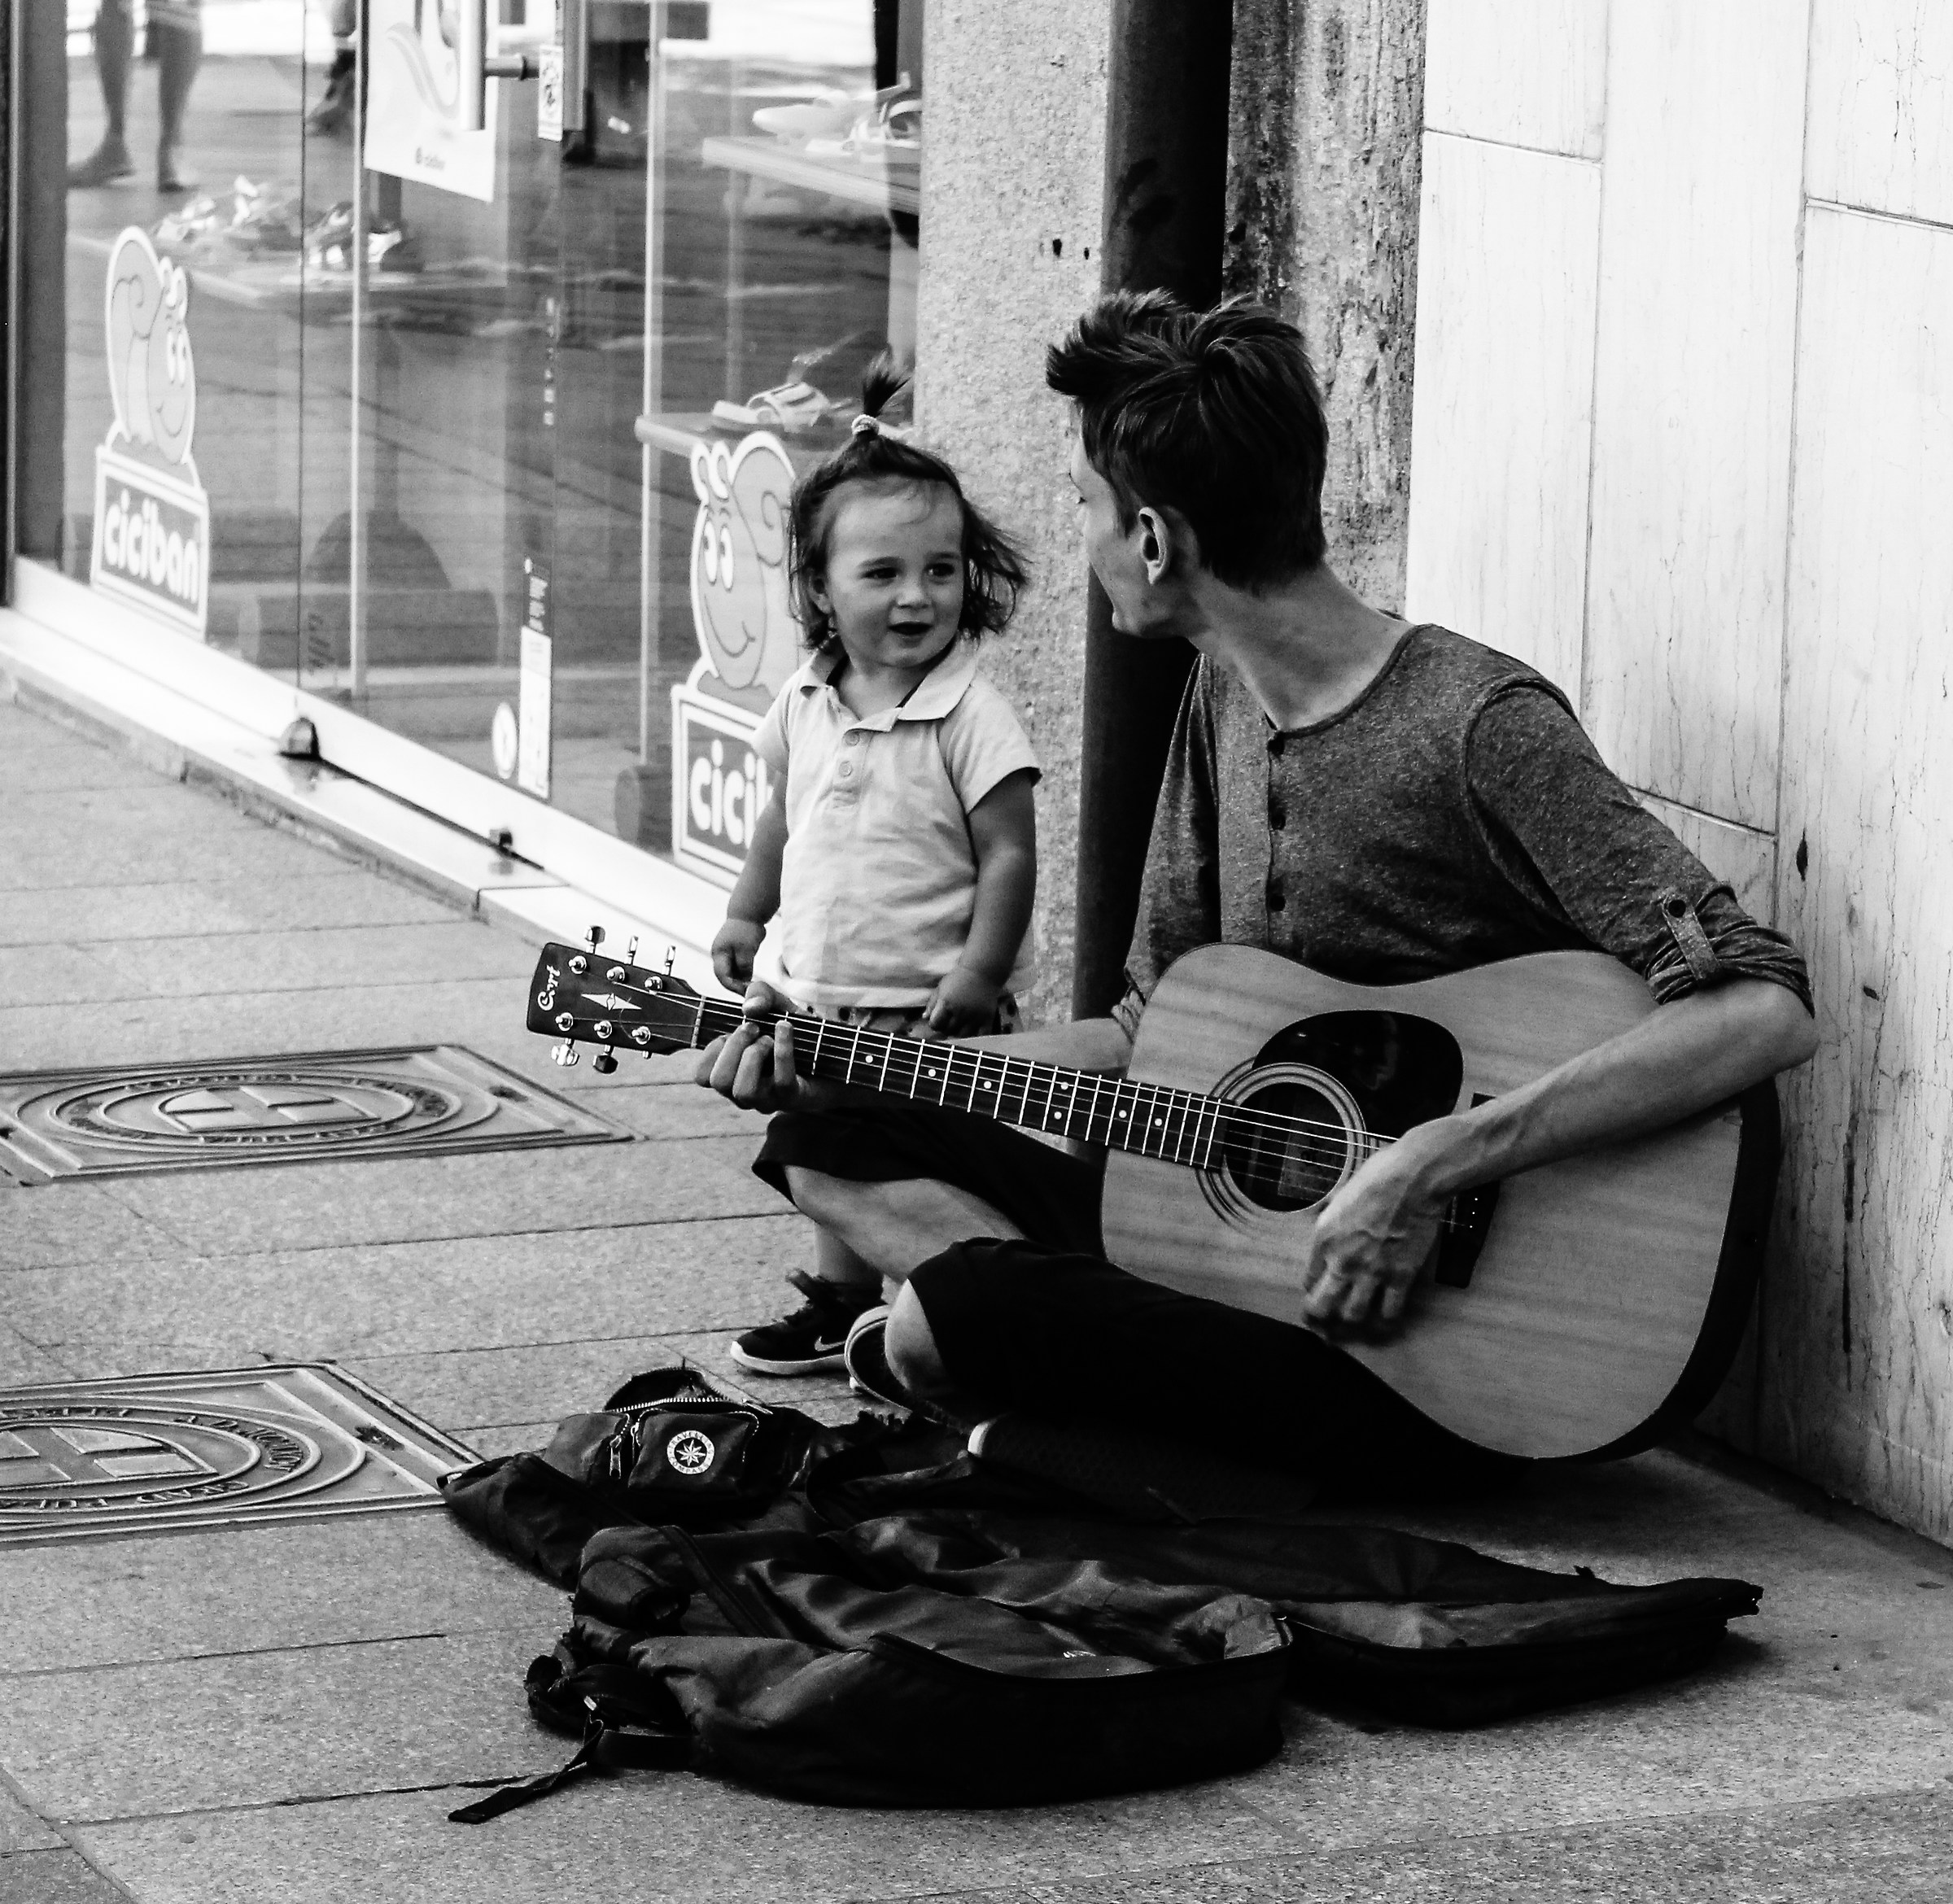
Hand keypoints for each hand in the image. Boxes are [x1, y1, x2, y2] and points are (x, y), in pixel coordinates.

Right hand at [695, 978, 829, 1114]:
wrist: (837, 1053)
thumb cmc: (797, 1033)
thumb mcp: (775, 1004)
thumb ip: (759, 994)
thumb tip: (750, 1008)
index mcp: (732, 1074)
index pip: (701, 1076)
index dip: (711, 1050)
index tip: (731, 1031)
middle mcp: (745, 1091)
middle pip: (718, 1081)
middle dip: (733, 1046)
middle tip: (753, 1029)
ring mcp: (769, 1099)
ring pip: (743, 1090)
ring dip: (754, 1055)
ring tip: (769, 1039)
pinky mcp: (793, 1098)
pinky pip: (781, 1080)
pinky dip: (783, 1049)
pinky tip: (786, 1028)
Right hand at [711, 917, 765, 993]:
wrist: (749, 913)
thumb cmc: (746, 928)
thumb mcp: (747, 949)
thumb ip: (744, 966)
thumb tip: (744, 980)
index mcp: (718, 953)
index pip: (722, 976)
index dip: (733, 986)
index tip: (745, 992)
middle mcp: (719, 954)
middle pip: (724, 976)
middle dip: (735, 985)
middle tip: (747, 993)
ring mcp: (724, 953)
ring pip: (730, 972)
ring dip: (738, 980)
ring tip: (749, 988)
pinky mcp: (732, 952)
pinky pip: (735, 967)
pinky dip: (741, 974)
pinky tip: (750, 979)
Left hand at [925, 964, 1003, 1035]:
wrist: (982, 970)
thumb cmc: (960, 977)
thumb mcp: (942, 987)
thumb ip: (932, 1003)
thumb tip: (924, 1018)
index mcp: (946, 1003)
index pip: (935, 1024)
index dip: (934, 1023)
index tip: (938, 1020)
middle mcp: (960, 1011)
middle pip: (948, 1031)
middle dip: (946, 1028)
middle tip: (949, 1021)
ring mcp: (974, 1016)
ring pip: (962, 1035)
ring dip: (959, 1032)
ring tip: (960, 1024)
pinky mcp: (987, 1018)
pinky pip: (981, 1035)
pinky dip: (976, 1035)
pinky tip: (973, 1029)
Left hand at [1298, 1135, 1448, 1336]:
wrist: (1413, 1180)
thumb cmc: (1377, 1177)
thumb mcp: (1340, 1196)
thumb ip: (1332, 1219)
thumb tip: (1331, 1223)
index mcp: (1323, 1239)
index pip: (1308, 1280)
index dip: (1313, 1289)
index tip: (1320, 1290)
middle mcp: (1342, 1261)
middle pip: (1322, 1306)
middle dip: (1320, 1317)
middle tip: (1324, 1322)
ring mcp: (1371, 1272)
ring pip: (1353, 1315)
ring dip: (1351, 1321)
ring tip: (1354, 1320)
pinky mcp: (1401, 1277)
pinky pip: (1389, 1312)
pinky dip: (1385, 1320)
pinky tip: (1384, 1319)